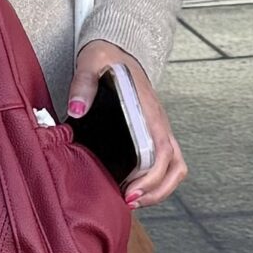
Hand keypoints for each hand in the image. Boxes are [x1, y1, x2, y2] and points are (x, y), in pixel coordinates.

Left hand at [69, 39, 187, 207]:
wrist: (117, 50)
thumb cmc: (106, 58)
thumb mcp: (91, 63)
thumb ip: (83, 85)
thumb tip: (77, 109)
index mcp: (149, 110)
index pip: (163, 151)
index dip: (151, 177)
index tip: (131, 192)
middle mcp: (159, 123)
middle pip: (175, 166)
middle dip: (156, 191)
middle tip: (129, 202)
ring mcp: (158, 130)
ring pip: (174, 167)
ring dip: (159, 189)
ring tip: (131, 200)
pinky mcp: (151, 134)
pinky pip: (164, 163)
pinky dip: (155, 181)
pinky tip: (130, 187)